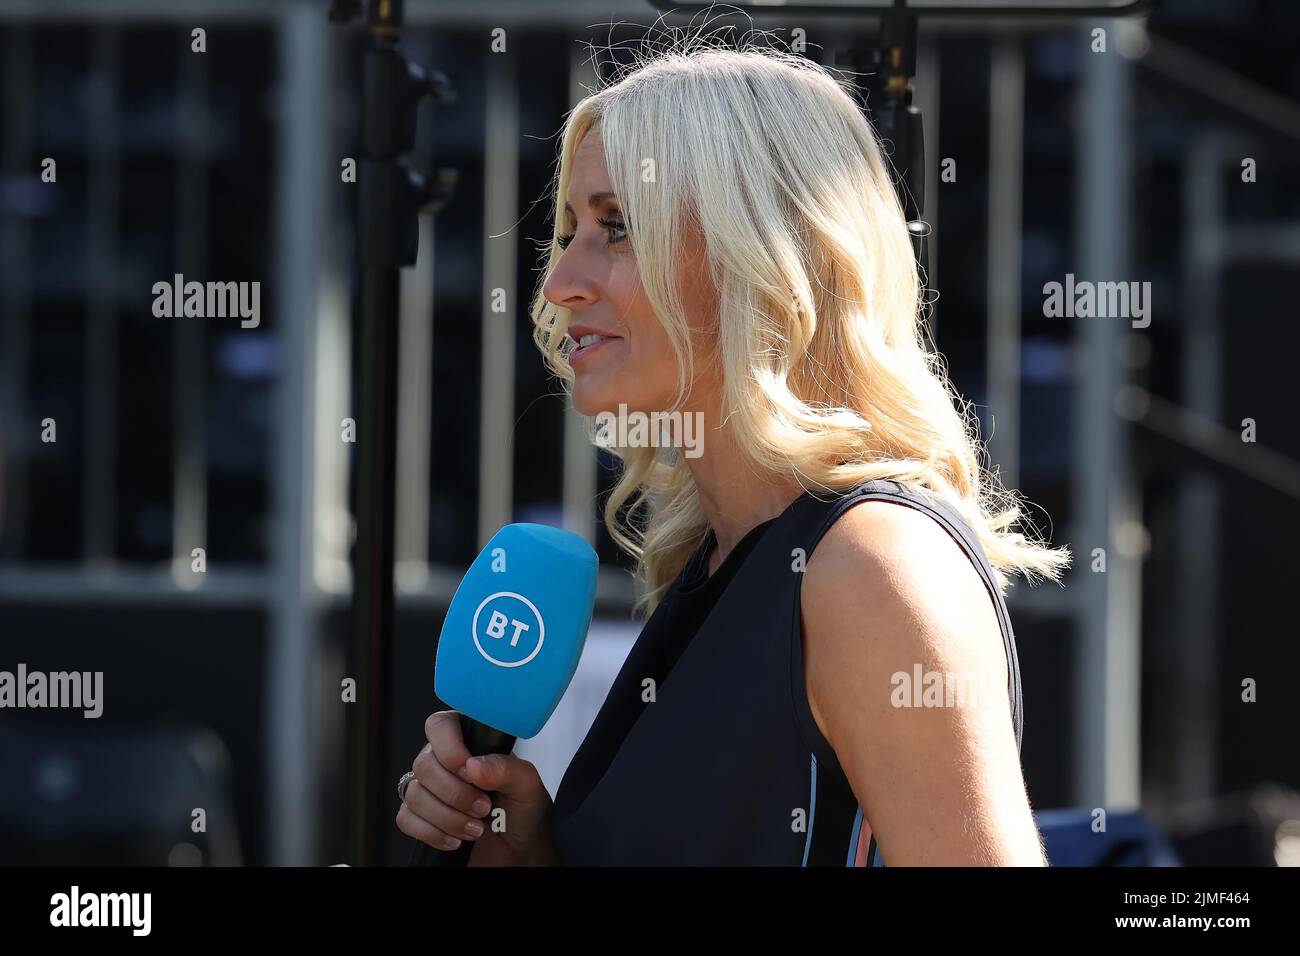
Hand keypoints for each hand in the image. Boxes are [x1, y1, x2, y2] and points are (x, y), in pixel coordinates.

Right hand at [396, 710, 558, 865]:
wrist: (520, 852)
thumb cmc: (524, 814)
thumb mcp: (527, 786)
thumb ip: (506, 769)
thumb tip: (473, 765)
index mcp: (471, 742)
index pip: (441, 726)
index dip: (450, 749)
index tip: (471, 773)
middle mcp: (445, 762)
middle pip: (424, 764)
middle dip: (455, 793)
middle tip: (483, 807)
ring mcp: (430, 790)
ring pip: (414, 794)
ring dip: (447, 817)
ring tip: (476, 828)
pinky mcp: (421, 818)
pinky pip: (406, 819)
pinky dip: (432, 833)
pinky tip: (456, 839)